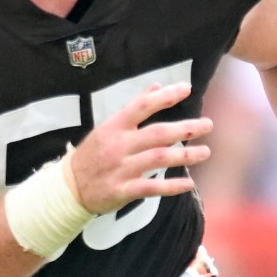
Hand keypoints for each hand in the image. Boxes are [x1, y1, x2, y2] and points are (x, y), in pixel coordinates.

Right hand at [66, 81, 211, 214]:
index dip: (165, 96)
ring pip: (158, 159)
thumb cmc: (93, 154)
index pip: (142, 106)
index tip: (186, 89)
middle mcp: (118, 146)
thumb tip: (157, 85)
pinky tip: (189, 183)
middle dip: (185, 128)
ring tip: (205, 152)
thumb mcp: (107, 127)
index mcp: (114, 126)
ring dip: (185, 156)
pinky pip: (151, 187)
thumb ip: (134, 107)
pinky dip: (171, 186)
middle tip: (207, 125)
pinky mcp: (123, 190)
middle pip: (157, 134)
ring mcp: (120, 169)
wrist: (69, 187)